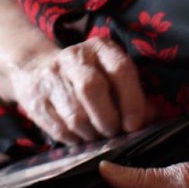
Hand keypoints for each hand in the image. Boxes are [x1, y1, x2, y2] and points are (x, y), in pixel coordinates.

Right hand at [6, 36, 146, 145]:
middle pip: (91, 89)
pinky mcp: (36, 99)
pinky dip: (75, 139)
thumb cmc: (88, 76)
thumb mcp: (111, 75)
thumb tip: (152, 117)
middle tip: (114, 133)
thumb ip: (134, 95)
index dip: (131, 100)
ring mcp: (51, 77)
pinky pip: (60, 129)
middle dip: (108, 119)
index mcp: (100, 48)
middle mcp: (74, 57)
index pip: (120, 69)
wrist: (36, 70)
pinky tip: (81, 137)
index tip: (134, 124)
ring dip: (92, 134)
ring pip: (75, 115)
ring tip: (98, 136)